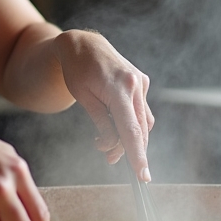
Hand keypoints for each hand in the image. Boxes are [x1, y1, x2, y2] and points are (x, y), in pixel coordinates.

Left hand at [52, 30, 154, 179]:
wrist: (83, 44)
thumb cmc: (77, 70)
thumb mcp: (83, 99)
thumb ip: (101, 123)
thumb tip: (112, 146)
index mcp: (119, 88)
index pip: (131, 129)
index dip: (137, 155)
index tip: (143, 176)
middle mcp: (135, 84)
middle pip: (139, 129)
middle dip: (129, 150)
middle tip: (110, 159)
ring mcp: (141, 82)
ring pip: (143, 122)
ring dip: (130, 137)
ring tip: (107, 142)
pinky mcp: (142, 81)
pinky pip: (141, 110)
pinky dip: (132, 123)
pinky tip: (115, 124)